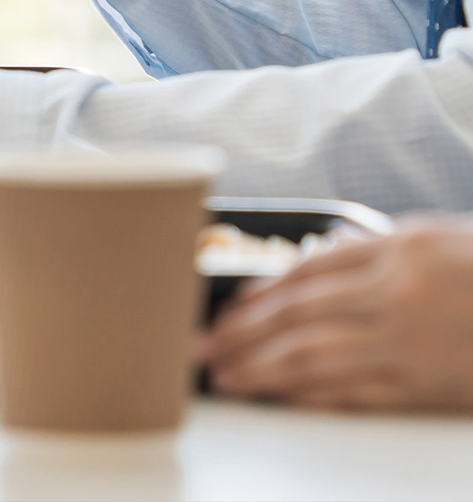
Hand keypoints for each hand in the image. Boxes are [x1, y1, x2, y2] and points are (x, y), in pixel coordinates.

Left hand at [202, 219, 472, 408]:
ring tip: (228, 377)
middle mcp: (398, 290)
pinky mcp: (430, 386)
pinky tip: (282, 398)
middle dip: (244, 332)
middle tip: (205, 348)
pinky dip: (312, 396)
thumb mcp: (435, 240)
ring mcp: (412, 340)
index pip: (306, 270)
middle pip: (298, 312)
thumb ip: (373, 254)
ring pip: (316, 354)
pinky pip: (357, 392)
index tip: (226, 309)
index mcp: (398, 248)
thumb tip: (311, 270)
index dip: (258, 292)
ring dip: (263, 368)